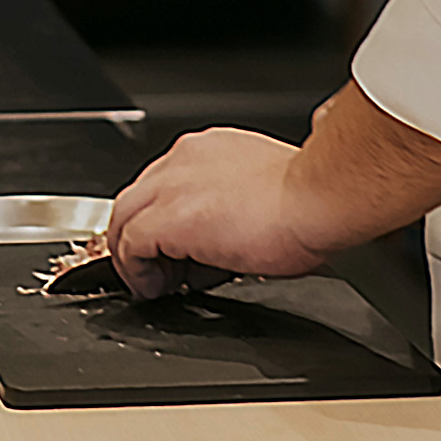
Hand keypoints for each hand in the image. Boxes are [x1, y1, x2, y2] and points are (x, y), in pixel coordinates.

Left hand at [105, 127, 329, 299]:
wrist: (317, 200)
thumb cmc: (309, 201)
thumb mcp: (262, 195)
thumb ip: (231, 208)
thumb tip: (223, 244)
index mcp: (209, 151)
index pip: (166, 185)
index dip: (164, 222)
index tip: (177, 250)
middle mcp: (184, 160)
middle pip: (136, 198)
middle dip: (139, 237)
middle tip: (158, 270)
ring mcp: (171, 186)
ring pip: (124, 218)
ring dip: (134, 255)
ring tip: (154, 282)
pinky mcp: (167, 218)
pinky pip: (130, 246)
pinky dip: (135, 271)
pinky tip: (154, 288)